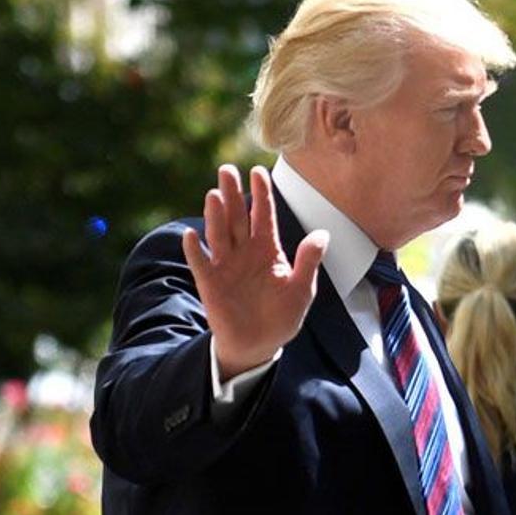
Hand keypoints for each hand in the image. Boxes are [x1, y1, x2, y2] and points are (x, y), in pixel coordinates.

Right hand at [181, 164, 328, 380]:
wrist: (259, 344)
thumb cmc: (281, 316)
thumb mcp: (300, 290)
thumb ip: (308, 262)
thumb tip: (323, 235)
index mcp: (267, 249)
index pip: (263, 216)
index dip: (262, 194)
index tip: (259, 172)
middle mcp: (244, 251)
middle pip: (237, 217)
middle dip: (233, 194)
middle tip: (227, 170)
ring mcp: (225, 265)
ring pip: (219, 234)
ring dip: (216, 215)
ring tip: (215, 195)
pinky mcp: (210, 283)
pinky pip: (201, 263)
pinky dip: (195, 250)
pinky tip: (192, 236)